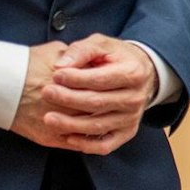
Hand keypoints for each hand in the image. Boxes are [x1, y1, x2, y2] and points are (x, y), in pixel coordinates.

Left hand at [8, 40, 135, 154]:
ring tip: (49, 118)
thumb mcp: (101, 44)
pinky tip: (67, 137)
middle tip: (46, 93)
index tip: (55, 75)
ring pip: (98, 126)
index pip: (100, 79)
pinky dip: (86, 145)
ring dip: (71, 124)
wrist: (142, 74)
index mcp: (133, 73)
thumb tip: (61, 66)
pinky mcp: (127, 132)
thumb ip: (81, 50)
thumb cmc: (116, 58)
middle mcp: (135, 98)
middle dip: (68, 99)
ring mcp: (132, 118)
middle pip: (97, 103)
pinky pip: (105, 145)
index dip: (76, 78)